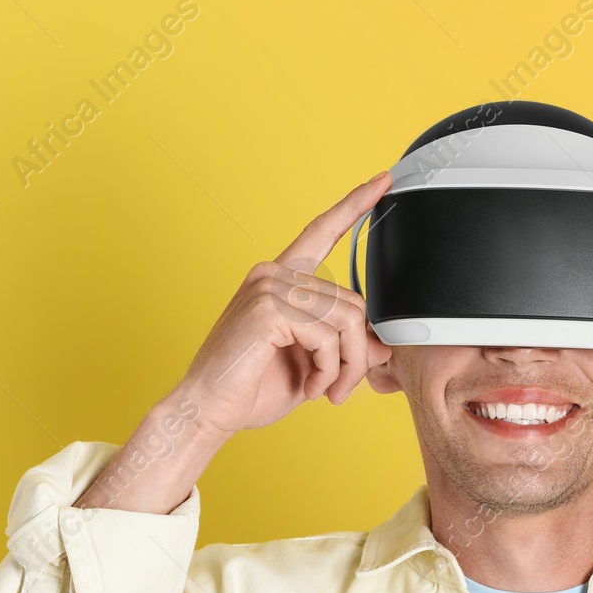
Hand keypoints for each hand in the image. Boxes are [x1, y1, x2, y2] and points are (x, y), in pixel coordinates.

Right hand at [179, 170, 393, 432]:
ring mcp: (269, 288)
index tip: (381, 181)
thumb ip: (344, 348)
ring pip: (347, 320)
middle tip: (343, 388)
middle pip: (353, 302)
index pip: (321, 232)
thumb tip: (384, 345)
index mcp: (280, 280)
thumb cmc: (250, 389)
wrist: (208, 411)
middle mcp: (273, 275)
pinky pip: (326, 337)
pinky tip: (311, 387)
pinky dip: (328, 369)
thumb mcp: (312, 366)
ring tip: (327, 391)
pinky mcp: (268, 309)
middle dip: (359, 352)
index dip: (353, 206)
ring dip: (346, 365)